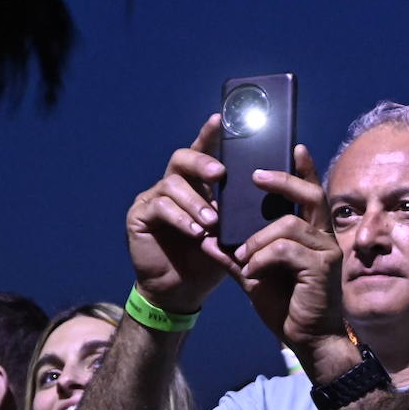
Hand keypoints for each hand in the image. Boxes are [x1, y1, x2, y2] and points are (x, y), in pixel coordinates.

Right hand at [125, 114, 238, 311]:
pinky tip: (195, 232)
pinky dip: (181, 219)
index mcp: (197, 184)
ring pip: (173, 185)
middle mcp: (173, 185)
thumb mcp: (231, 233)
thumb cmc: (209, 260)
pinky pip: (160, 208)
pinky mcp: (139, 216)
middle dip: (202, 163)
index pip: (203, 152)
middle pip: (182, 158)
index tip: (220, 118)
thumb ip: (240, 211)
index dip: (209, 134)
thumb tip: (269, 189)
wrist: (181, 291)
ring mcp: (153, 198)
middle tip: (220, 174)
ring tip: (212, 222)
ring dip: (195, 202)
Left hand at [233, 146, 345, 359]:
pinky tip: (253, 272)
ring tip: (243, 255)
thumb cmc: (287, 307)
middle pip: (310, 195)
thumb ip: (235, 257)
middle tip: (255, 176)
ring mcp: (326, 252)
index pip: (310, 195)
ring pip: (289, 224)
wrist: (307, 340)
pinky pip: (285, 249)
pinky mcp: (322, 268)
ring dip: (259, 238)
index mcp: (312, 236)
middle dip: (282, 181)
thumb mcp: (255, 277)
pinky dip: (263, 257)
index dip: (304, 170)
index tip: (294, 147)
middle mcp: (324, 239)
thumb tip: (207, 239)